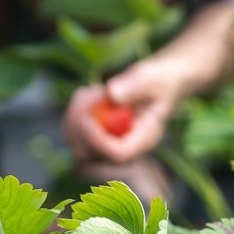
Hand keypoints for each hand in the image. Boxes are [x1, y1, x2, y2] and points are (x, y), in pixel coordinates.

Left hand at [63, 56, 188, 164]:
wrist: (158, 83)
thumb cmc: (159, 79)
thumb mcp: (151, 78)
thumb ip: (135, 86)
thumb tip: (112, 93)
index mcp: (145, 139)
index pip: (119, 154)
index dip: (97, 141)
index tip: (86, 117)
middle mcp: (127, 148)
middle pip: (92, 156)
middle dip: (80, 126)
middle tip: (87, 94)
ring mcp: (111, 145)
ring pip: (78, 145)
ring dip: (75, 117)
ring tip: (90, 91)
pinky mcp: (97, 137)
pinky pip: (75, 134)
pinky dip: (74, 113)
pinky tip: (86, 94)